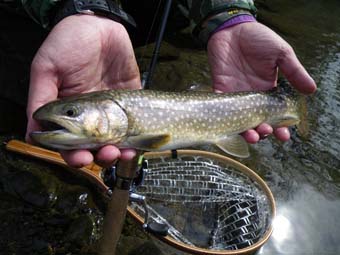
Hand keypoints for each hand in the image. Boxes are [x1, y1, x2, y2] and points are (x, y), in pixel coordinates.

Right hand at [26, 15, 140, 166]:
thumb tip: (34, 131)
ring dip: (117, 152)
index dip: (72, 154)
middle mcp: (90, 114)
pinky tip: (135, 146)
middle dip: (98, 156)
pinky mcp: (129, 100)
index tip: (80, 158)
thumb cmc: (68, 42)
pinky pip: (134, 124)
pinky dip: (135, 140)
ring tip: (120, 153)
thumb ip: (42, 97)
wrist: (98, 24)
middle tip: (105, 155)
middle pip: (93, 145)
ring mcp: (111, 109)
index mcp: (68, 110)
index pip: (68, 141)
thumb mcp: (47, 67)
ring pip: (114, 140)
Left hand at [207, 21, 316, 142]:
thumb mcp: (281, 54)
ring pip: (240, 121)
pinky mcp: (220, 90)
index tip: (284, 135)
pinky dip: (224, 120)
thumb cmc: (258, 39)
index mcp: (269, 91)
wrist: (233, 29)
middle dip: (264, 132)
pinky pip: (221, 109)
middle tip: (267, 131)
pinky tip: (231, 126)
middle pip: (258, 122)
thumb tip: (311, 90)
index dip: (280, 127)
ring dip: (246, 131)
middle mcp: (252, 97)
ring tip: (253, 135)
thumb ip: (294, 72)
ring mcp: (236, 96)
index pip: (275, 114)